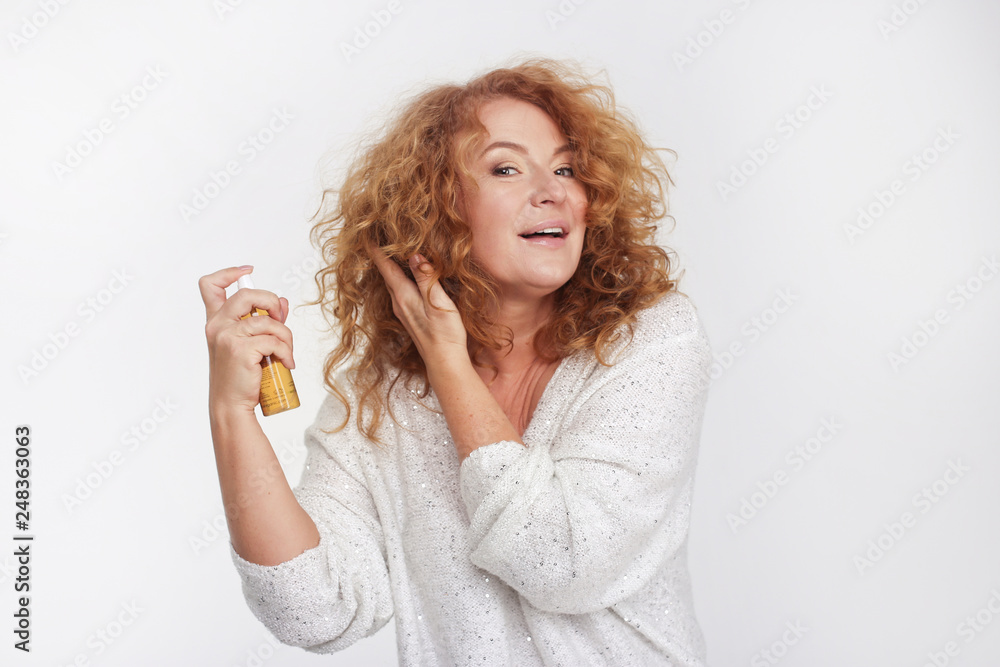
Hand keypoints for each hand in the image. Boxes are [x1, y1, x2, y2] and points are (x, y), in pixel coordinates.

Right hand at [199, 266, 294, 414]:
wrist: (231, 405)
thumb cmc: (240, 377)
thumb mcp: (249, 344)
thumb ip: (263, 322)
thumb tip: (283, 303)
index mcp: (216, 322)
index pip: (210, 286)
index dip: (229, 273)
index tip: (248, 272)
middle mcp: (218, 325)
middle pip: (247, 294)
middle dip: (271, 302)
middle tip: (280, 319)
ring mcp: (228, 336)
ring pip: (268, 322)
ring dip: (286, 336)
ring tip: (286, 353)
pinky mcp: (241, 349)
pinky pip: (274, 341)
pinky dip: (287, 351)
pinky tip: (287, 363)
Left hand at [369, 246, 467, 366]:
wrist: (444, 362)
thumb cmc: (444, 334)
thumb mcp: (438, 302)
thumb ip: (426, 278)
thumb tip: (414, 256)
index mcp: (404, 295)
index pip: (385, 266)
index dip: (376, 249)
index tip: (366, 233)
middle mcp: (399, 302)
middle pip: (385, 272)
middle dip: (380, 254)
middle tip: (376, 237)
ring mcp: (403, 310)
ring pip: (391, 281)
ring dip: (388, 266)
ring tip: (387, 251)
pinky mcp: (409, 316)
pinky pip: (398, 290)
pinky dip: (398, 277)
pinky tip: (404, 275)